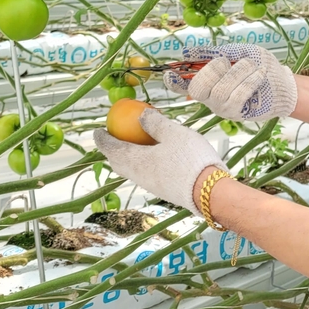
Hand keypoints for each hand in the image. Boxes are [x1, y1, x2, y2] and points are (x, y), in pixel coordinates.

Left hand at [93, 108, 227, 214]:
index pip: (112, 149)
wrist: (210, 192)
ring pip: (131, 171)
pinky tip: (155, 157)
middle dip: (113, 151)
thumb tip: (140, 116)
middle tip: (113, 138)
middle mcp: (140, 176)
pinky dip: (142, 164)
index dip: (103, 140)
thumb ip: (155, 123)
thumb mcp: (174, 133)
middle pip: (119, 163)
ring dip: (127, 158)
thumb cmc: (190, 158)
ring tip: (133, 146)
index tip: (98, 131)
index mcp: (137, 161)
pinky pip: (145, 175)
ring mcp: (151, 185)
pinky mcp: (164, 191)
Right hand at [163, 44, 297, 120]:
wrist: (280, 81)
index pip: (182, 85)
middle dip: (212, 70)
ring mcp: (222, 108)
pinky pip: (236, 98)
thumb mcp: (236, 52)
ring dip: (238, 73)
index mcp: (206, 81)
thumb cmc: (257, 64)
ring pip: (220, 91)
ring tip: (251, 66)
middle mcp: (209, 97)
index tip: (168, 73)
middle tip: (227, 62)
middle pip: (198, 88)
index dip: (173, 81)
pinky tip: (258, 75)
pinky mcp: (237, 114)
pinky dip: (249, 82)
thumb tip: (188, 53)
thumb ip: (214, 53)